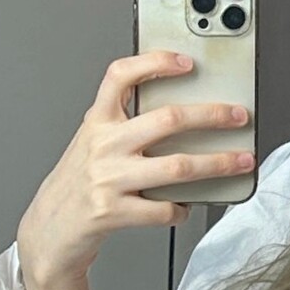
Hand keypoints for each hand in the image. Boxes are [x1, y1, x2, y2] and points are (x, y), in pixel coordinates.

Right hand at [16, 50, 254, 289]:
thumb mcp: (93, 142)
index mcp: (98, 121)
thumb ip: (125, 124)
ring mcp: (109, 179)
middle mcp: (103, 145)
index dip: (155, 63)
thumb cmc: (79, 182)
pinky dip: (182, 209)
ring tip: (241, 161)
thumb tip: (185, 115)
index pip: (121, 77)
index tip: (187, 62)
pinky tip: (186, 206)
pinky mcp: (114, 212)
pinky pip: (164, 209)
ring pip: (178, 167)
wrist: (49, 227)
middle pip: (168, 120)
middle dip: (212, 115)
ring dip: (217, 164)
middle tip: (238, 116)